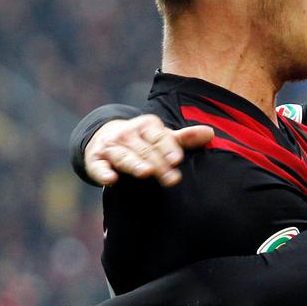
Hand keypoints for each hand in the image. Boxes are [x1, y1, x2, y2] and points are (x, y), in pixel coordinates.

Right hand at [85, 115, 213, 186]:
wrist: (104, 138)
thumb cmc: (143, 141)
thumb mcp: (162, 137)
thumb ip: (184, 139)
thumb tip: (210, 132)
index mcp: (147, 125)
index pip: (160, 137)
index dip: (168, 148)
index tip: (177, 159)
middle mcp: (128, 133)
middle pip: (145, 150)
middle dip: (158, 164)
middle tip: (172, 179)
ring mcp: (111, 146)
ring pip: (124, 156)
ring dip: (134, 164)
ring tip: (146, 172)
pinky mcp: (96, 160)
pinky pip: (99, 167)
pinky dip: (103, 173)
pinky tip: (110, 180)